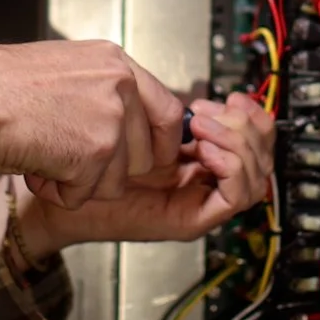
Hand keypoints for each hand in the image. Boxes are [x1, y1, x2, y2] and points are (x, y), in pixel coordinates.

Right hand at [0, 40, 185, 209]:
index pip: (168, 110)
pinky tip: (33, 166)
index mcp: (114, 61)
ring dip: (79, 182)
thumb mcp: (61, 73)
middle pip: (146, 155)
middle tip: (65, 157)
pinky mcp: (96, 150)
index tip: (151, 160)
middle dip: (109, 170)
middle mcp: (121, 84)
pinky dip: (57, 192)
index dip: (160, 144)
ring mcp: (112, 117)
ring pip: (117, 181)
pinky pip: (86, 195)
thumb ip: (99, 93)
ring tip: (42, 155)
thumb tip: (124, 124)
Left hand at [13, 93, 277, 257]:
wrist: (58, 189)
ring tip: (203, 130)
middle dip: (245, 128)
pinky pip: (235, 198)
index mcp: (196, 156)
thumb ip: (171, 114)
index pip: (251, 139)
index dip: (250, 117)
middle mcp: (203, 181)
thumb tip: (204, 103)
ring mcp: (199, 202)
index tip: (231, 99)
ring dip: (237, 146)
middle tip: (208, 114)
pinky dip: (230, 169)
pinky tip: (204, 152)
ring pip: (255, 178)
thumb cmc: (86, 155)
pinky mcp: (191, 220)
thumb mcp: (138, 122)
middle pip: (261, 157)